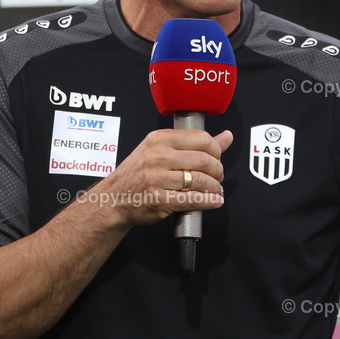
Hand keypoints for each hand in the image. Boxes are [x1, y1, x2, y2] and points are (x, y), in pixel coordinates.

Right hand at [96, 129, 232, 226]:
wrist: (113, 198)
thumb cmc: (138, 174)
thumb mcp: (161, 150)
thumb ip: (195, 143)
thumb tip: (226, 136)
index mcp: (159, 139)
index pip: (202, 139)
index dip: (217, 150)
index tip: (217, 158)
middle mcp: (157, 156)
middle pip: (204, 160)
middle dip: (218, 171)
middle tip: (218, 177)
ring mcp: (156, 178)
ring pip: (200, 180)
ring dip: (214, 188)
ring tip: (215, 190)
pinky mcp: (158, 199)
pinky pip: (192, 200)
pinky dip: (209, 202)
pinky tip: (214, 201)